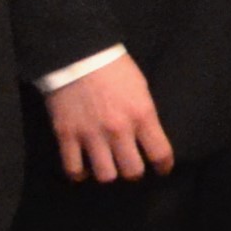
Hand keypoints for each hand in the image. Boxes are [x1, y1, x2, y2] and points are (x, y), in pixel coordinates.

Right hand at [46, 54, 173, 182]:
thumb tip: (148, 137)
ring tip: (107, 165)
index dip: (164, 166)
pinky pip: (74, 169)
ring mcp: (91, 135)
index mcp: (142, 115)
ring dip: (108, 173)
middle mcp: (118, 130)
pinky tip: (84, 167)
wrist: (76, 54)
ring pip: (105, 176)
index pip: (160, 153)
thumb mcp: (141, 88)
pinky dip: (79, 173)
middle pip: (132, 172)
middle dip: (134, 172)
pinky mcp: (66, 136)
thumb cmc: (114, 67)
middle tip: (130, 165)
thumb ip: (144, 115)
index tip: (162, 169)